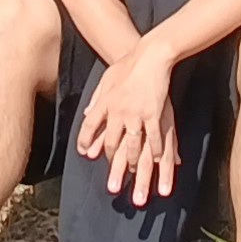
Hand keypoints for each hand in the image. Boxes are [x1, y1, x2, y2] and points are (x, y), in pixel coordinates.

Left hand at [74, 42, 184, 206]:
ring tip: (133, 179)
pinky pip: (154, 138)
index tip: (85, 154)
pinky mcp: (154, 114)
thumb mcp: (107, 79)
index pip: (90, 126)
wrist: (149, 55)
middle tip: (112, 186)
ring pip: (133, 147)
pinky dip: (155, 152)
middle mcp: (118, 111)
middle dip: (112, 167)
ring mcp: (137, 114)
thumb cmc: (128, 65)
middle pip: (113, 145)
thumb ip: (97, 98)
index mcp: (105, 102)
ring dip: (133, 166)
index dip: (87, 141)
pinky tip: (156, 163)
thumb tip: (87, 113)